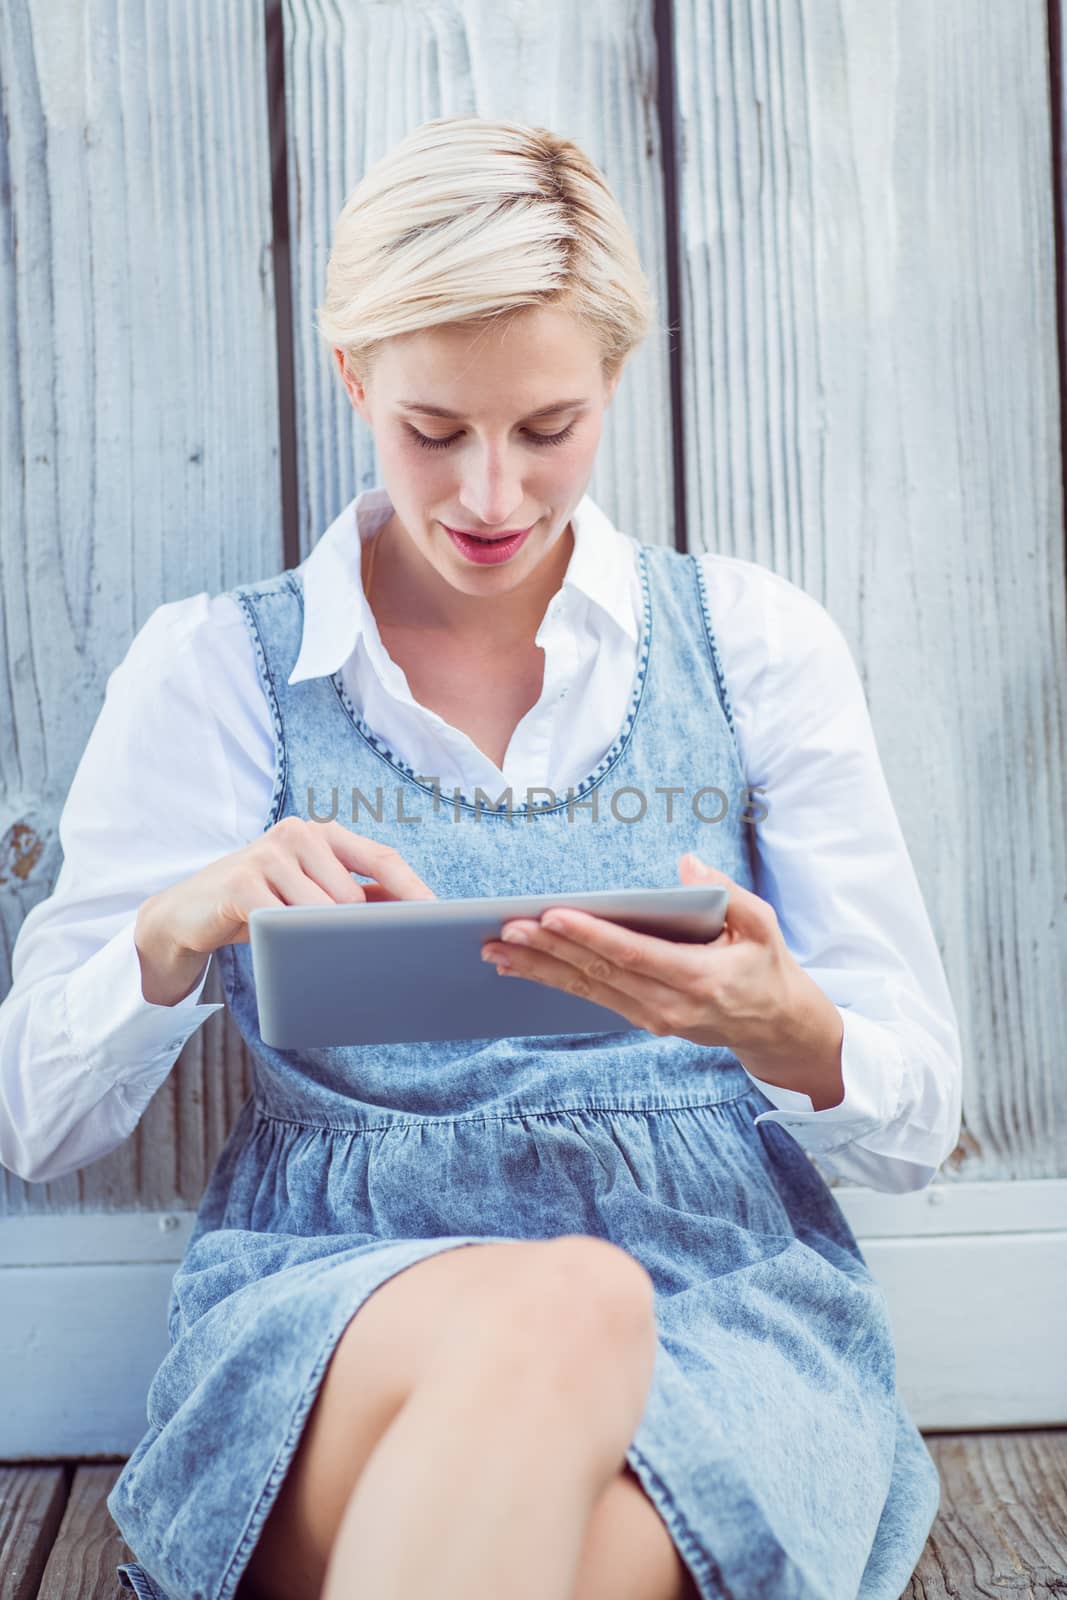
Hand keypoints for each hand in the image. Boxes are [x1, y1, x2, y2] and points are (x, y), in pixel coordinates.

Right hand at [141, 816, 435, 961]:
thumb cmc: (263, 903)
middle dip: (359, 930)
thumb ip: (357, 896)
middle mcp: (299, 834)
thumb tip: (415, 916)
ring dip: (321, 941)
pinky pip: (285, 921)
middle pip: (355, 896)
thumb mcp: (311, 893)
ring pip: (324, 913)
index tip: (440, 918)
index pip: (382, 858)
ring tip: (308, 949)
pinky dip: (289, 941)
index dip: (413, 889)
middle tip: (356, 953)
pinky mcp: (241, 882)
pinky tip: (280, 945)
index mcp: (323, 833)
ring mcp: (268, 854)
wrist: (188, 912)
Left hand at [480, 852, 801, 1054]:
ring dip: (537, 968)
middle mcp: (669, 1005)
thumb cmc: (765, 964)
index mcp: (699, 979)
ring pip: (586, 989)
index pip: (632, 954)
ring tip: (494, 949)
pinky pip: (590, 997)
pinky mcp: (641, 1019)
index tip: (550, 916)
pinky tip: (517, 968)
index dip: (589, 935)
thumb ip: (727, 893)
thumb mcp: (762, 924)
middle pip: (598, 973)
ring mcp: (653, 1018)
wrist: (773, 1025)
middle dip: (547, 950)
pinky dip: (551, 980)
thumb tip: (686, 864)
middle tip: (504, 929)